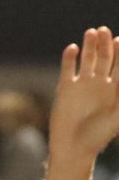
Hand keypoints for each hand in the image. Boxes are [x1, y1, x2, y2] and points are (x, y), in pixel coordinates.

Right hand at [48, 26, 118, 166]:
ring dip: (90, 46)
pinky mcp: (65, 89)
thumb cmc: (98, 137)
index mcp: (115, 88)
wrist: (72, 148)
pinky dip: (69, 58)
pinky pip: (67, 69)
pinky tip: (72, 48)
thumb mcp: (117, 118)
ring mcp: (82, 85)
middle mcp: (100, 83)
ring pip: (87, 59)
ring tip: (92, 32)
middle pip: (105, 57)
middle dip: (106, 44)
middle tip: (104, 31)